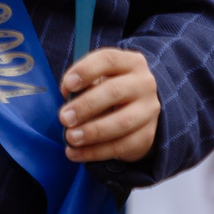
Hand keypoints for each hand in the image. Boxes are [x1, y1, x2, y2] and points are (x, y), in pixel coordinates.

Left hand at [60, 48, 158, 163]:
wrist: (140, 111)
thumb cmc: (110, 90)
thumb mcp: (99, 79)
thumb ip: (83, 84)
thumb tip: (67, 98)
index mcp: (130, 62)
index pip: (108, 60)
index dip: (86, 71)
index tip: (67, 85)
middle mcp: (144, 83)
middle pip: (115, 91)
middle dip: (86, 105)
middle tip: (64, 117)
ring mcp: (149, 110)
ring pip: (122, 122)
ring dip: (92, 132)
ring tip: (70, 138)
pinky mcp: (147, 135)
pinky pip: (121, 146)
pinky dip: (95, 152)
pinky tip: (75, 153)